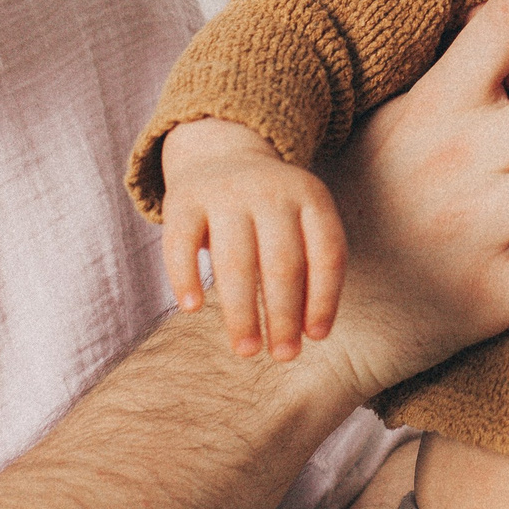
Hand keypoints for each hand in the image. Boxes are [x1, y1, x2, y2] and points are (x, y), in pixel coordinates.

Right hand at [160, 118, 345, 360]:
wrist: (223, 152)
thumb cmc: (273, 209)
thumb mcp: (303, 217)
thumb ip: (310, 264)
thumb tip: (310, 333)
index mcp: (311, 196)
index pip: (326, 252)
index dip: (324, 298)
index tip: (316, 337)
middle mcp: (271, 191)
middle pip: (282, 262)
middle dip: (284, 315)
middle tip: (283, 356)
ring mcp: (226, 193)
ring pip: (235, 260)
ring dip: (241, 311)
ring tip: (246, 350)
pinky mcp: (183, 200)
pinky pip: (182, 243)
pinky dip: (185, 276)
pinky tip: (191, 309)